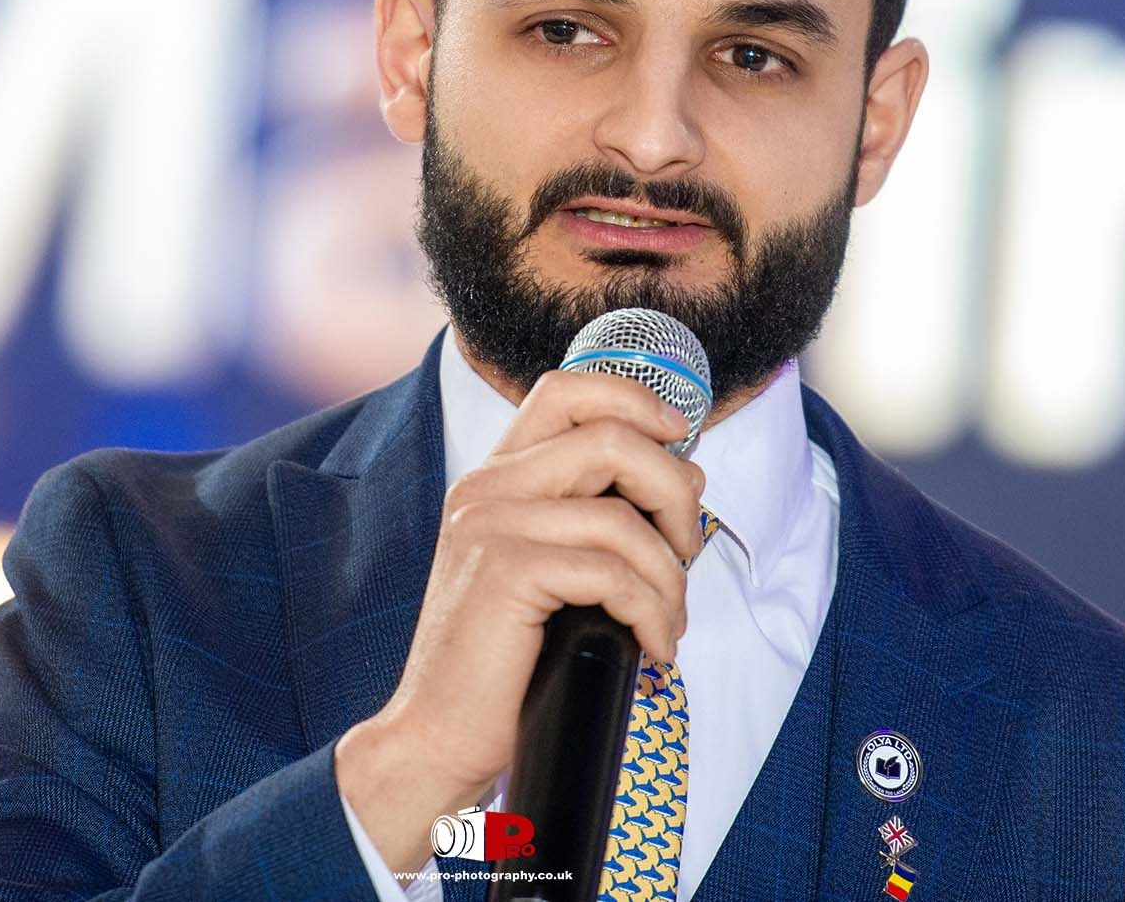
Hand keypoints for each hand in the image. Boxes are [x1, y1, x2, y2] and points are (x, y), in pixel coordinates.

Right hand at [333, 369, 706, 873]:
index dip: (635, 398)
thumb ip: (586, 514)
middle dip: (676, 494)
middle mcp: (487, 487)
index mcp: (496, 477)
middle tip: (687, 555)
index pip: (567, 390)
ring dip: (670, 576)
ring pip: (623, 517)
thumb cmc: (505, 661)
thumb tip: (679, 481)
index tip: (679, 437)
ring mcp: (491, 525)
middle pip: (613, 438)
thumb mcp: (544, 566)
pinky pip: (612, 573)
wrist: (437, 734)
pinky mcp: (505, 572)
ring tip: (669, 621)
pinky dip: (652, 612)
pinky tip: (654, 646)